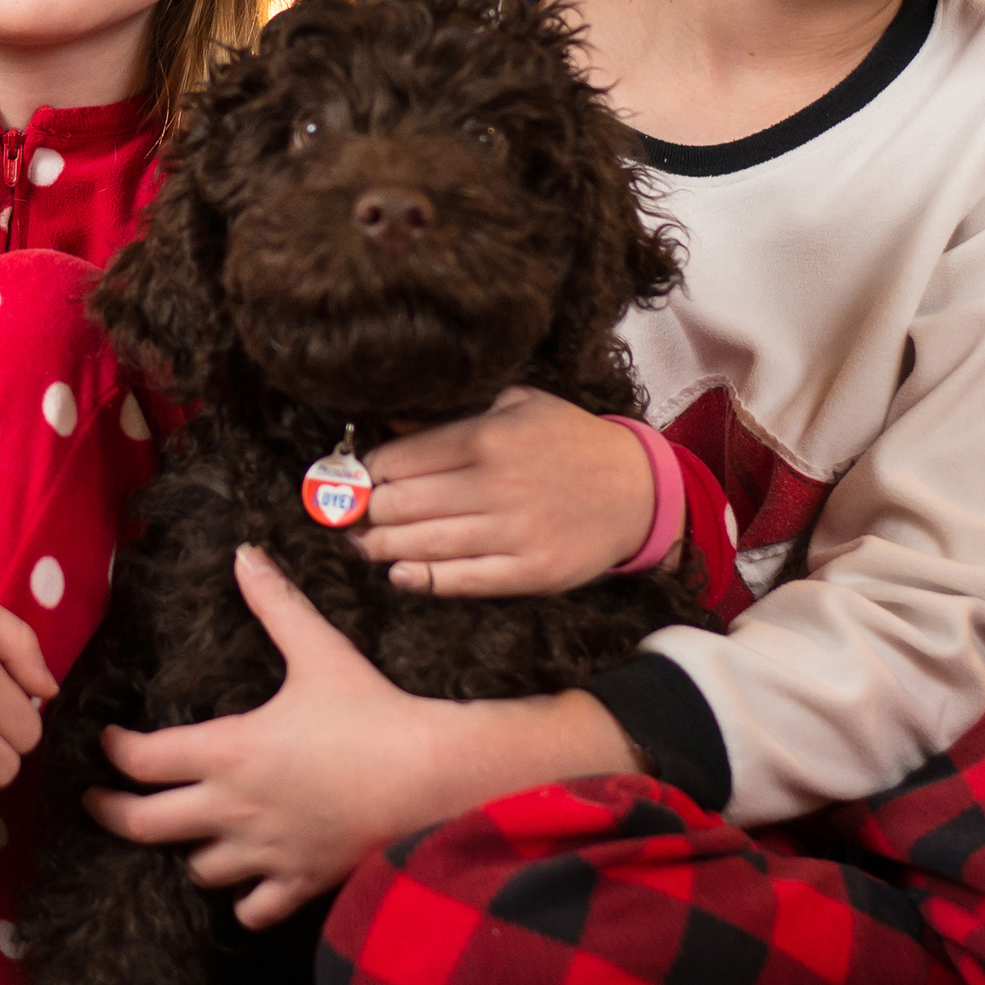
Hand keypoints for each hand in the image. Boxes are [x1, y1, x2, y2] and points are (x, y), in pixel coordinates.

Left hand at [89, 548, 444, 926]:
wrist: (431, 777)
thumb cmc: (373, 713)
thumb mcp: (319, 651)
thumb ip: (276, 604)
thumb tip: (244, 555)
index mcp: (228, 752)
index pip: (143, 760)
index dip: (116, 751)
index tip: (109, 742)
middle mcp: (234, 809)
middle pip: (144, 826)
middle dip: (112, 813)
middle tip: (98, 803)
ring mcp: (265, 853)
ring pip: (197, 869)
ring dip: (187, 852)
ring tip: (187, 835)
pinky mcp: (301, 882)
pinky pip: (254, 910)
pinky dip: (244, 901)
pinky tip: (247, 883)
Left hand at [358, 386, 649, 597]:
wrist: (637, 490)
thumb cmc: (568, 440)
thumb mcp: (516, 404)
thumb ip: (454, 415)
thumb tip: (388, 427)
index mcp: (490, 436)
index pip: (400, 459)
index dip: (367, 473)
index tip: (355, 480)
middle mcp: (498, 484)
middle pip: (403, 504)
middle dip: (366, 512)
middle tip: (348, 517)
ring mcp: (515, 533)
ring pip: (423, 545)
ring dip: (380, 547)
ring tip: (360, 545)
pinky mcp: (530, 572)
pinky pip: (462, 580)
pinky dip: (422, 579)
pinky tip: (398, 573)